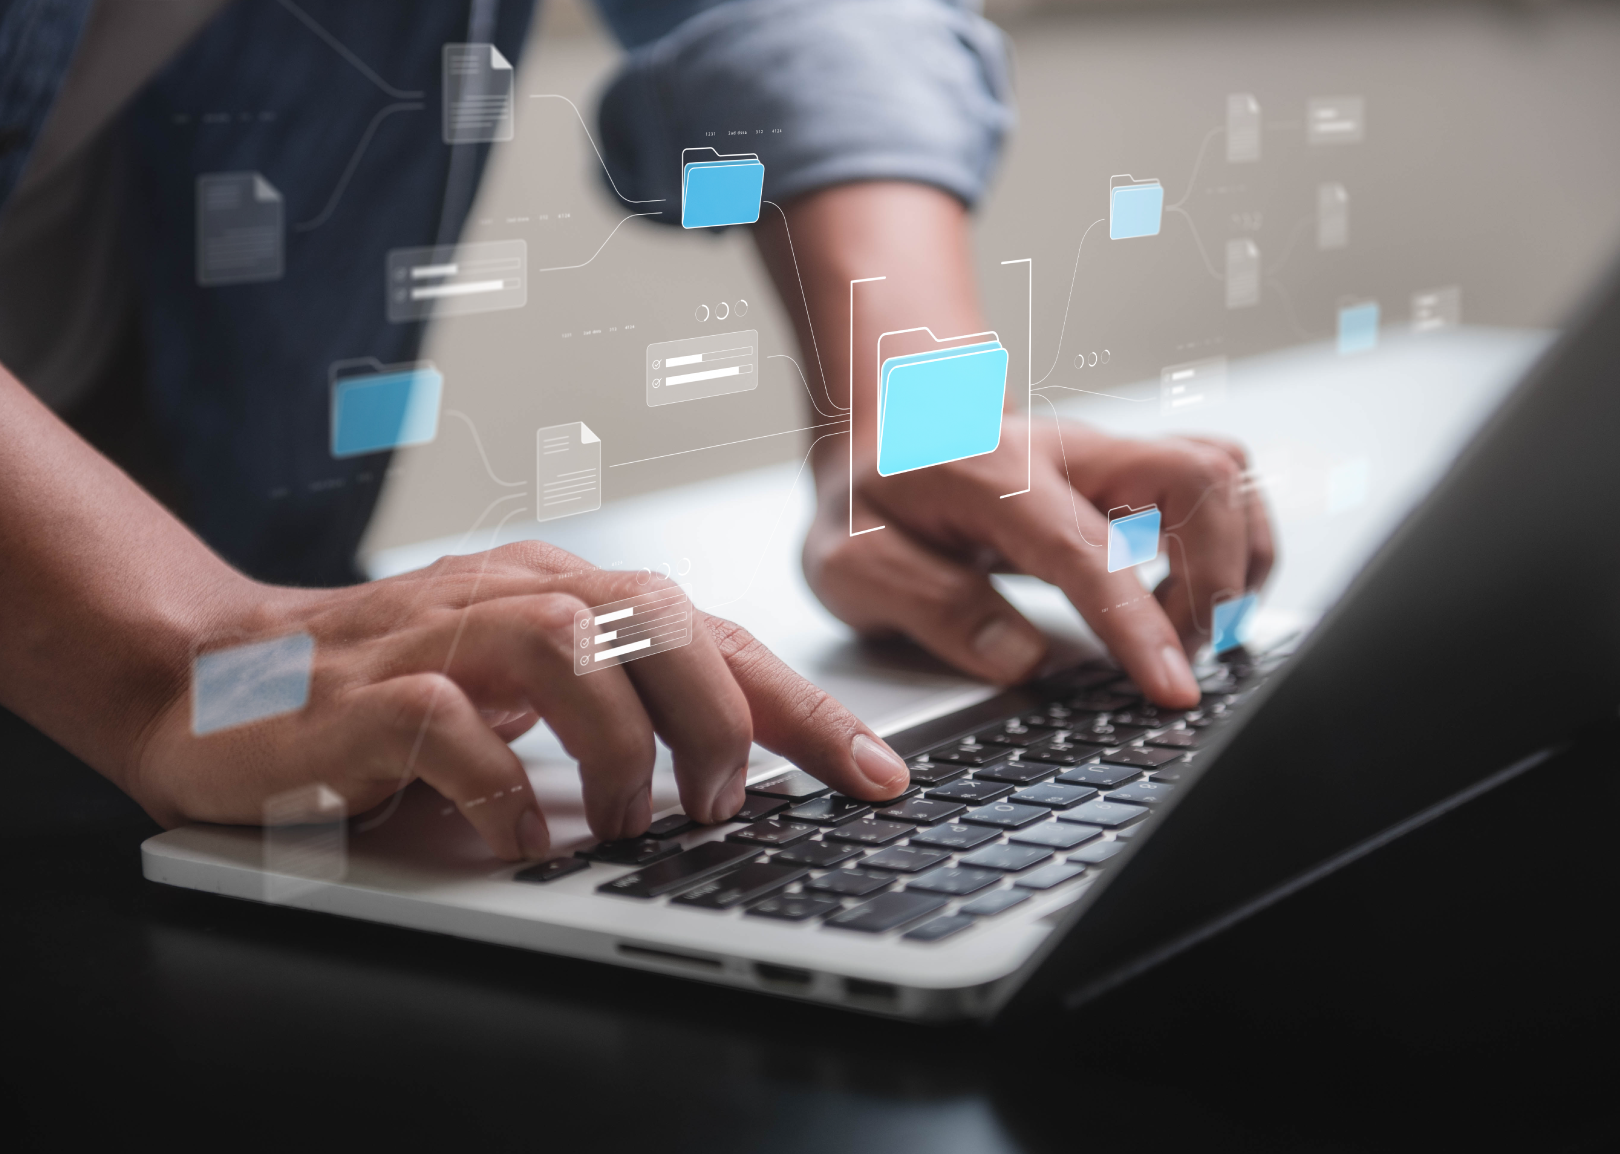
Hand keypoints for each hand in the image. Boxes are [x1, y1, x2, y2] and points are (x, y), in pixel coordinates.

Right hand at [128, 541, 911, 860]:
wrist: (215, 676)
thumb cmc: (385, 691)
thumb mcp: (522, 697)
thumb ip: (617, 711)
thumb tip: (738, 780)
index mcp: (566, 594)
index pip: (711, 635)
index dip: (804, 706)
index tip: (878, 774)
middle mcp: (513, 595)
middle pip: (659, 617)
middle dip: (724, 717)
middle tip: (726, 806)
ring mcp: (437, 634)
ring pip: (571, 649)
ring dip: (626, 746)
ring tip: (639, 822)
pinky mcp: (366, 692)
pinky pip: (456, 728)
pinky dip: (508, 791)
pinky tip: (527, 838)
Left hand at [803, 417, 1274, 706]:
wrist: (880, 436)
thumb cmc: (869, 504)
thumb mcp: (852, 565)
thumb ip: (931, 606)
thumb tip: (1023, 657)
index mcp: (994, 474)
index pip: (1089, 549)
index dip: (1140, 625)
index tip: (1171, 689)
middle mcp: (1068, 451)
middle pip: (1200, 475)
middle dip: (1215, 579)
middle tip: (1181, 655)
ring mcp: (1108, 455)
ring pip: (1224, 470)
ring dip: (1234, 559)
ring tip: (1193, 631)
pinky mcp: (1130, 471)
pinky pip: (1216, 484)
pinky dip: (1230, 544)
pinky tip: (1193, 599)